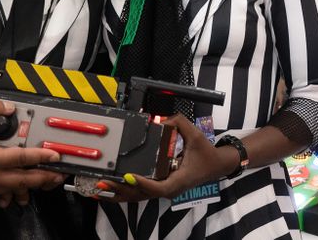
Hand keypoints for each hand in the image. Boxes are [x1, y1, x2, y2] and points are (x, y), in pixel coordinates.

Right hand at [0, 99, 64, 203]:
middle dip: (42, 179)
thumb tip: (10, 108)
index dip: (40, 157)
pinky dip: (8, 191)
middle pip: (20, 181)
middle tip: (59, 175)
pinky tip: (19, 189)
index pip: (20, 158)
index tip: (55, 156)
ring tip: (44, 182)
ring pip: (9, 190)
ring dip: (28, 187)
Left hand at [105, 114, 232, 202]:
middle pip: (142, 195)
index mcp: (178, 181)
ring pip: (139, 196)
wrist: (217, 165)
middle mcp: (169, 189)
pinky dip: (127, 191)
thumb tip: (160, 120)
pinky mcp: (161, 187)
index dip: (142, 183)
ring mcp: (165, 190)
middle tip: (104, 182)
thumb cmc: (206, 154)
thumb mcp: (195, 135)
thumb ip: (179, 123)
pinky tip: (112, 188)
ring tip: (101, 187)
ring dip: (120, 193)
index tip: (129, 176)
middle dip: (122, 190)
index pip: (157, 187)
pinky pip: (142, 192)